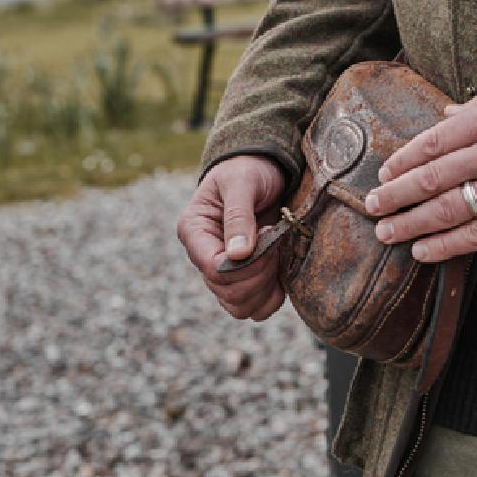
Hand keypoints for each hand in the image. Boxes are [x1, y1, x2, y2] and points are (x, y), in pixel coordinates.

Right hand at [176, 154, 287, 320]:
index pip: (213, 268)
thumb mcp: (242, 182)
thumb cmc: (248, 169)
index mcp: (194, 231)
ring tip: (277, 252)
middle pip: (227, 291)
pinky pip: (255, 307)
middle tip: (276, 240)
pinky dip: (272, 297)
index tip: (268, 234)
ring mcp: (223, 271)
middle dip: (259, 273)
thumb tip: (237, 254)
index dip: (245, 263)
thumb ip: (238, 215)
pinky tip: (281, 270)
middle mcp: (204, 256)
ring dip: (265, 286)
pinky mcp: (243, 278)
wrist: (262, 168)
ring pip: (240, 306)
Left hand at [364, 87, 476, 262]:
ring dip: (411, 223)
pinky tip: (423, 251)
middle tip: (372, 205)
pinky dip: (445, 245)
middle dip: (397, 194)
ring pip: (448, 209)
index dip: (405, 158)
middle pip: (433, 177)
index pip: (436, 141)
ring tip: (387, 232)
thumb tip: (444, 115)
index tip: (385, 170)